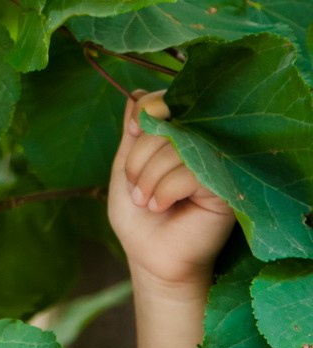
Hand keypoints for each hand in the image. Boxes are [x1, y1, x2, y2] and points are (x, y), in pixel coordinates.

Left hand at [108, 90, 235, 293]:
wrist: (152, 256)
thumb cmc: (138, 216)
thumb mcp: (125, 169)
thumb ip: (133, 134)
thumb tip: (137, 92)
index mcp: (175, 136)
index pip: (160, 101)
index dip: (143, 112)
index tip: (132, 132)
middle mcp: (197, 143)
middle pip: (163, 123)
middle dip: (138, 157)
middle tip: (135, 188)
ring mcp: (212, 162)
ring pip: (173, 148)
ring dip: (148, 178)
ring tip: (147, 202)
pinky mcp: (223, 185)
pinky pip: (188, 172)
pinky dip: (164, 190)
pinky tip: (162, 206)